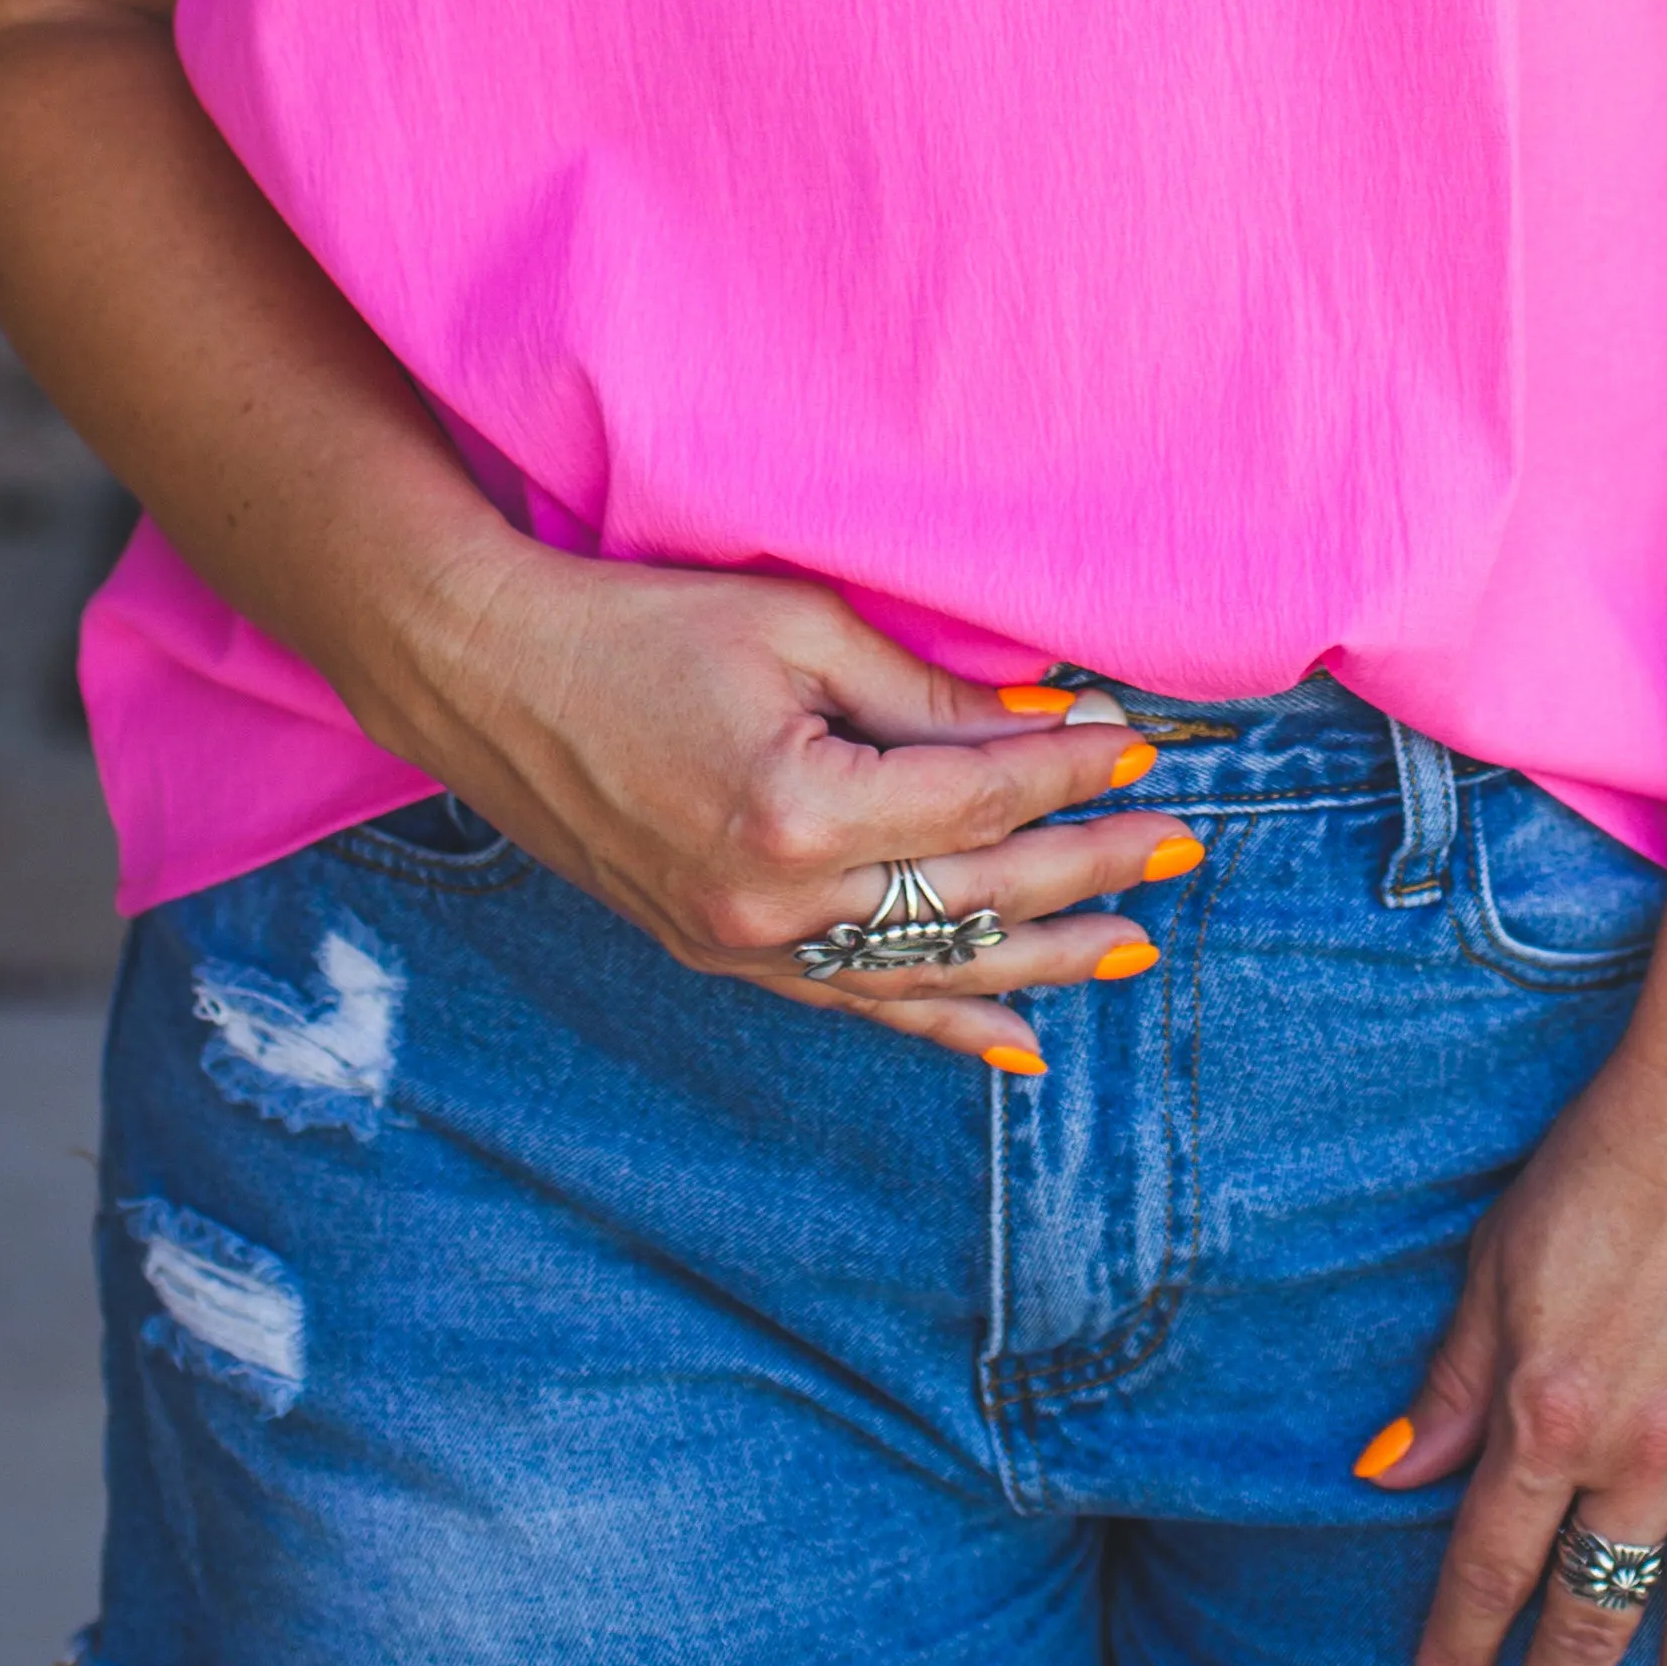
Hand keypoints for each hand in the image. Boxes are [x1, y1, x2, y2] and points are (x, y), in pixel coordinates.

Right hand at [395, 539, 1187, 1068]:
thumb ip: (921, 691)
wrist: (487, 674)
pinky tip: (1014, 1042)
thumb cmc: (637, 623)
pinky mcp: (720, 952)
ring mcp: (745, 944)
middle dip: (1087, 868)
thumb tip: (1041, 724)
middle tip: (1179, 846)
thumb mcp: (793, 625)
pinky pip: (854, 1003)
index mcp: (799, 808)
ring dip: (1039, 959)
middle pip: (972, 893)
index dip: (1071, 774)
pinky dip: (939, 1022)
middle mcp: (776, 901)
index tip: (1143, 748)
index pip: (979, 798)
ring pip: (927, 970)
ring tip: (1131, 946)